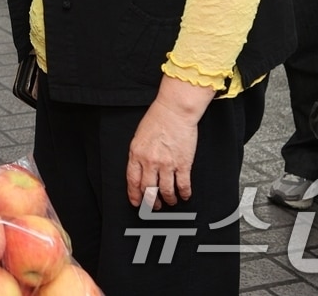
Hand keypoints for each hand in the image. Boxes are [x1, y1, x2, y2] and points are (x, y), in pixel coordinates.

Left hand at [125, 78, 211, 207]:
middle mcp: (150, 161)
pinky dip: (184, 194)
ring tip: (170, 201)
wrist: (174, 111)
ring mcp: (167, 164)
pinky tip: (184, 196)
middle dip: (151, 202)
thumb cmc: (157, 119)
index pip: (132, 181)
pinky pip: (183, 185)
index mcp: (136, 154)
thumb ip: (138, 154)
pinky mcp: (183, 164)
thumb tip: (140, 169)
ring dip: (168, 200)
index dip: (134, 195)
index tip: (137, 202)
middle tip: (154, 206)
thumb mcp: (139, 136)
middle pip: (149, 190)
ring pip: (166, 191)